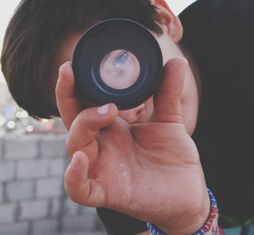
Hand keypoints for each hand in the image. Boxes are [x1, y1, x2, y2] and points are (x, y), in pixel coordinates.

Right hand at [56, 58, 208, 234]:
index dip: (73, 85)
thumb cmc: (172, 156)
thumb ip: (167, 92)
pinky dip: (73, 176)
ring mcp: (102, 168)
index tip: (72, 64)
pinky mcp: (107, 193)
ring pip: (74, 146)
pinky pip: (79, 190)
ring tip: (108, 111)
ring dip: (83, 125)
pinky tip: (79, 159)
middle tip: (72, 73)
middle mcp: (102, 145)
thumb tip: (176, 61)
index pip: (83, 103)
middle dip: (67, 95)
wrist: (187, 191)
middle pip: (73, 119)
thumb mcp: (169, 120)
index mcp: (112, 127)